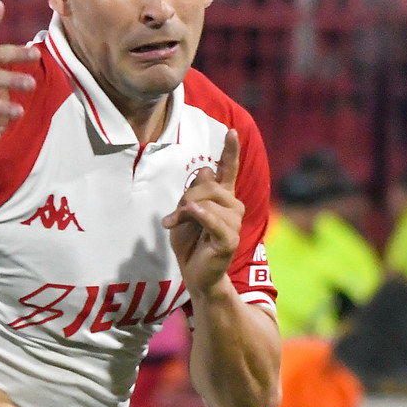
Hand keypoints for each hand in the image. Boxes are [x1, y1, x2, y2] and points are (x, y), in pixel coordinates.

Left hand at [162, 129, 244, 293]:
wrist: (195, 274)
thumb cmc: (190, 242)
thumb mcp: (184, 212)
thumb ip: (194, 192)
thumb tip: (207, 170)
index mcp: (223, 198)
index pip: (228, 170)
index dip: (230, 151)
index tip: (232, 131)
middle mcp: (233, 207)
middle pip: (207, 185)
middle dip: (185, 197)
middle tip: (172, 217)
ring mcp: (233, 223)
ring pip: (206, 202)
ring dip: (184, 212)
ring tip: (173, 225)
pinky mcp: (229, 240)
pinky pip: (213, 221)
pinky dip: (201, 215)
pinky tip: (191, 211)